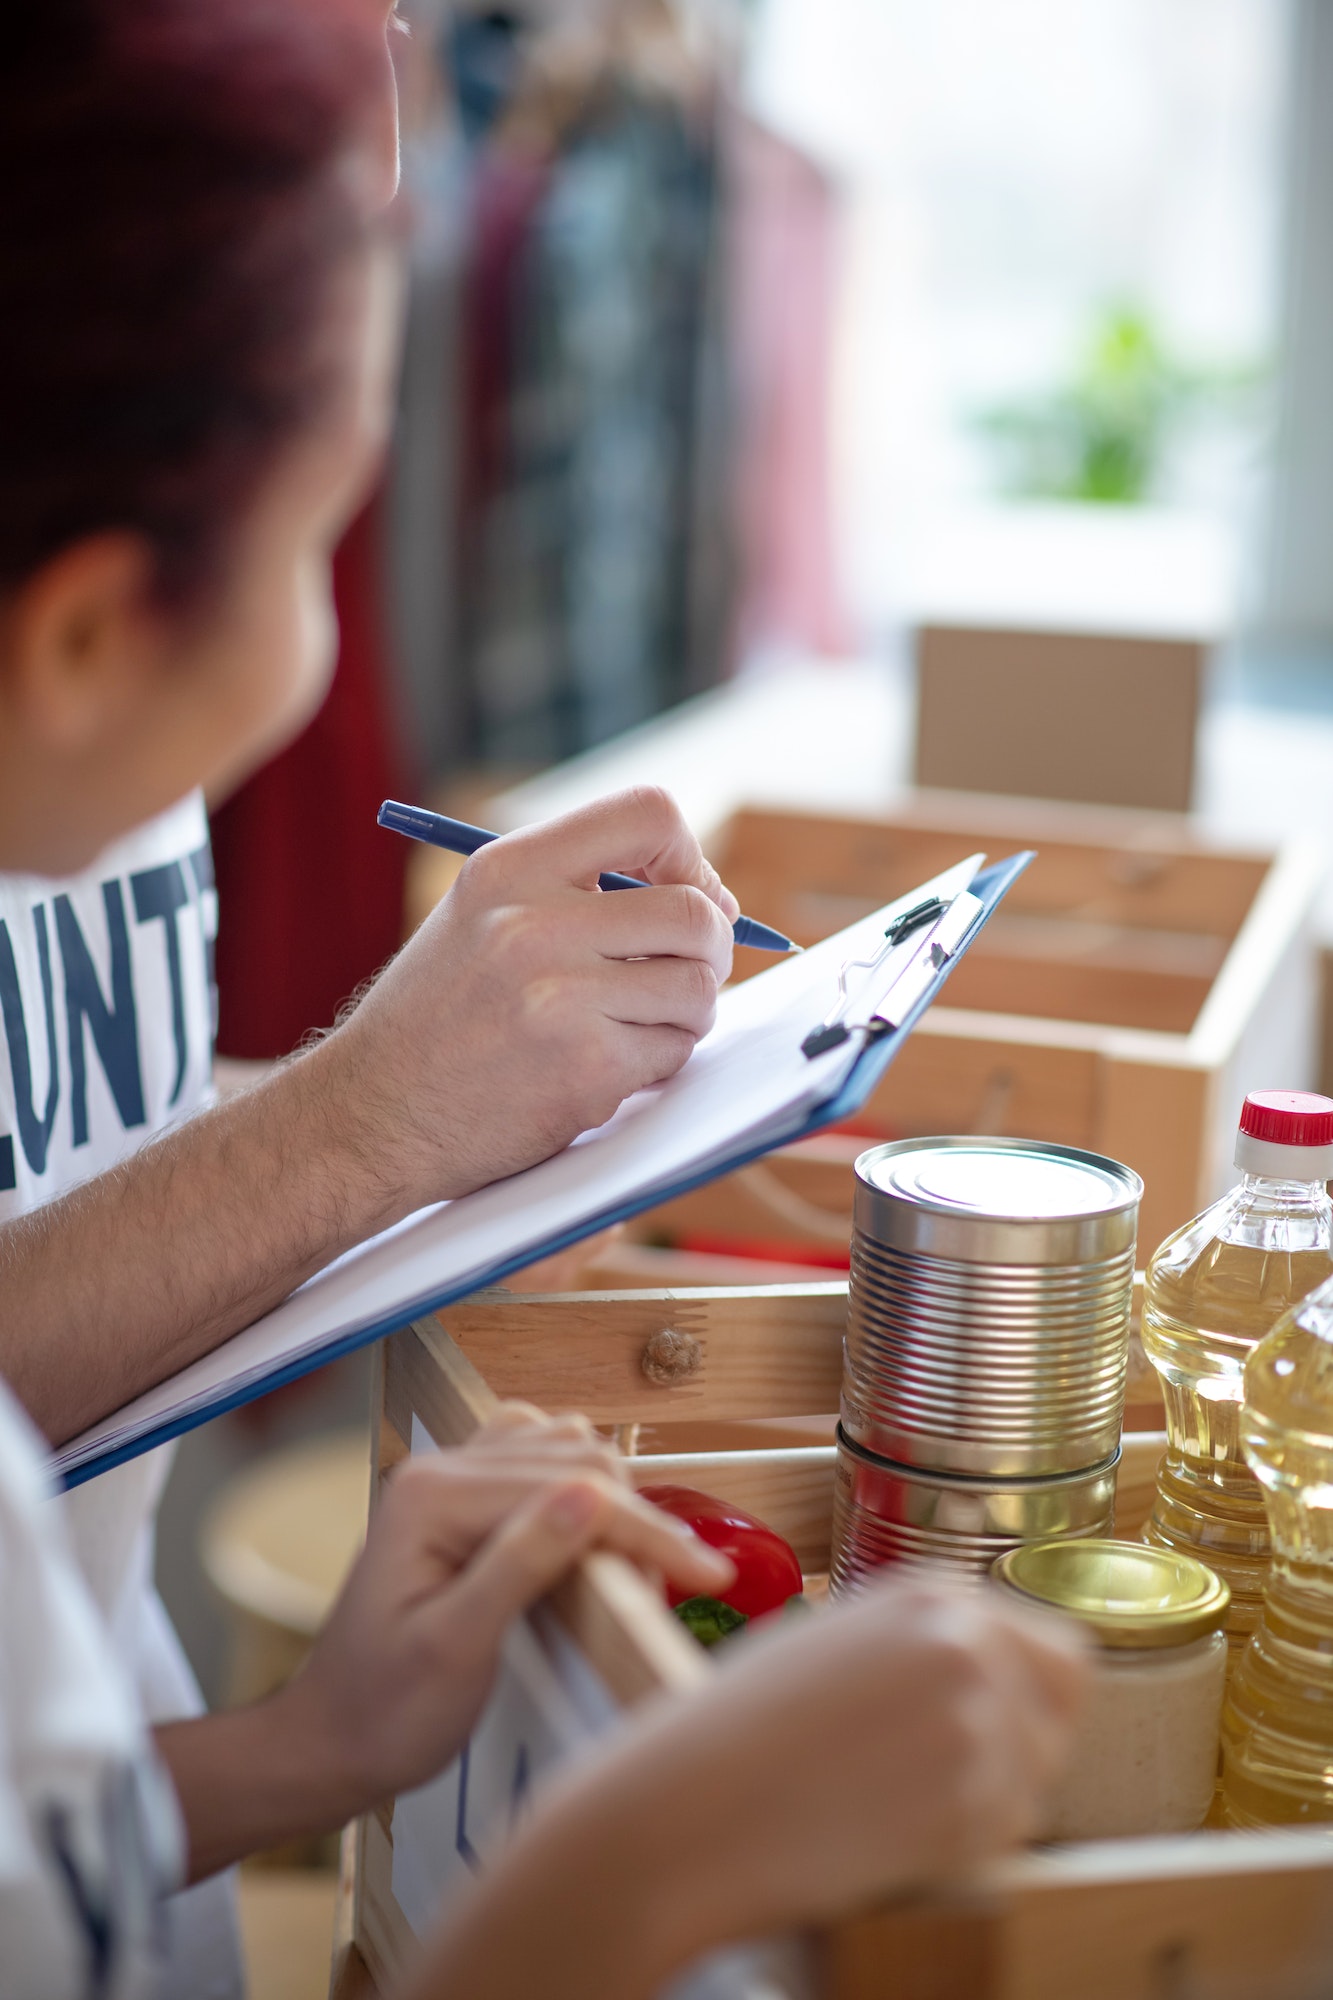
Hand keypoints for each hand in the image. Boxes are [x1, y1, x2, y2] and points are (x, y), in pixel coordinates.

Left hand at [279, 1405, 734, 1809]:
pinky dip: (577, 1482)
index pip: (569, 1489)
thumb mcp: (455, 1649)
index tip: (709, 1576)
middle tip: (677, 1586)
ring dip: (612, 1495)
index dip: (645, 1531)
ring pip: (561, 1448)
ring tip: (639, 1566)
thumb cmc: (385, 1712)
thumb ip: (519, 1563)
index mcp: (434, 1497)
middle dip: (637, 1519)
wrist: (330, 1742)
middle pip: (573, 1459)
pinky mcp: (458, 1501)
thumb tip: (594, 1495)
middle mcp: (440, 1471)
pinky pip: (534, 1458)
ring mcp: (446, 1480)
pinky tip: (594, 1525)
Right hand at [328, 787, 737, 1210]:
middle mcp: (533, 924)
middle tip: (690, 973)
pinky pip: (673, 1052)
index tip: (688, 895)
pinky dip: (657, 1064)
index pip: (649, 814)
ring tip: (638, 1026)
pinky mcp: (583, 1070)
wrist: (371, 1115)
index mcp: (510, 869)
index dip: (690, 857)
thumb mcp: (481, 915)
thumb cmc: (437, 1017)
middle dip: (711, 947)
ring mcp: (560, 1000)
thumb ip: (575, 889)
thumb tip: (708, 897)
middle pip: (694, 912)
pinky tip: (604, 1068)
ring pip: (696, 988)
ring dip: (687, 1014)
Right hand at [403, 1577, 1087, 1999]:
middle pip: (1063, 1710)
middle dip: (1021, 1747)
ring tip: (890, 1804)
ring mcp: (974, 1720)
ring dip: (986, 1803)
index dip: (1027, 1699)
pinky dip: (963, 1847)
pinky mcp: (968, 1802)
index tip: (993, 1727)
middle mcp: (966, 1641)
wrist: (686, 1805)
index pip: (1058, 1649)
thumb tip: (996, 1677)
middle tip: (939, 1778)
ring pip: (1036, 1779)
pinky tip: (887, 1833)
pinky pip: (1006, 1835)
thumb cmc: (739, 1728)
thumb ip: (922, 1646)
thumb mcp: (836, 1644)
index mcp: (931, 1592)